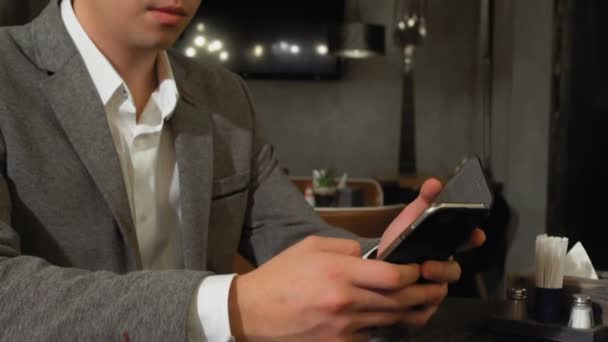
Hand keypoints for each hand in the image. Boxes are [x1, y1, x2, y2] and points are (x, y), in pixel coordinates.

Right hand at [228, 237, 447, 340]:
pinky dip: (384, 326)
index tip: (421, 267)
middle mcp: (346, 302)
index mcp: (339, 273)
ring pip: (390, 321)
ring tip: (426, 301)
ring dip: (411, 310)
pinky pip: (371, 335)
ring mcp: (343, 328)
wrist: (251, 312)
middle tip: (439, 287)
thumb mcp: (310, 247)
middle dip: (424, 293)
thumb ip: (346, 249)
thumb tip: (370, 257)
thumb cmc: (280, 275)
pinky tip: (392, 318)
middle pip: (399, 301)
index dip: (414, 273)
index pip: (393, 276)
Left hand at [374, 178, 486, 326]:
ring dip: (425, 287)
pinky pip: (425, 312)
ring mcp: (434, 291)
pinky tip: (404, 300)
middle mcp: (442, 270)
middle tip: (427, 266)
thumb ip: (423, 201)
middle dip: (443, 268)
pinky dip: (415, 307)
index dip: (472, 238)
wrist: (374, 269)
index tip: (476, 234)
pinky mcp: (422, 310)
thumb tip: (435, 182)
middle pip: (453, 271)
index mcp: (443, 247)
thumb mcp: (409, 220)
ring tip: (412, 280)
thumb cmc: (397, 243)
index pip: (465, 242)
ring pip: (440, 292)